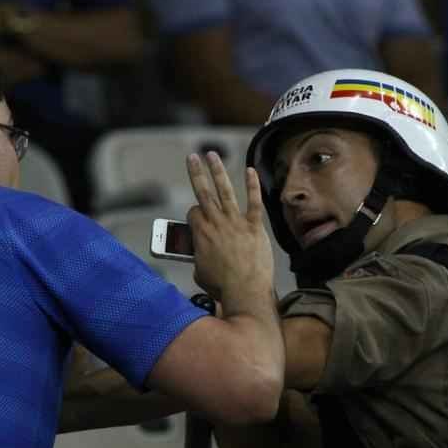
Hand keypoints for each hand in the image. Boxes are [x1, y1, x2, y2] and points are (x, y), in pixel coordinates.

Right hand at [186, 152, 272, 303]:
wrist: (245, 292)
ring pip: (225, 191)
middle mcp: (217, 223)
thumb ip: (200, 256)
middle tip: (192, 157)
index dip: (194, 214)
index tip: (198, 218)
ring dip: (217, 171)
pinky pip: (254, 202)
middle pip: (203, 192)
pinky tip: (251, 171)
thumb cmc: (223, 286)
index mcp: (200, 233)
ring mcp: (236, 222)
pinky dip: (252, 185)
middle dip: (197, 172)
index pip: (194, 212)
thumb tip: (203, 253)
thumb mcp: (200, 271)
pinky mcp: (255, 227)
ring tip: (212, 155)